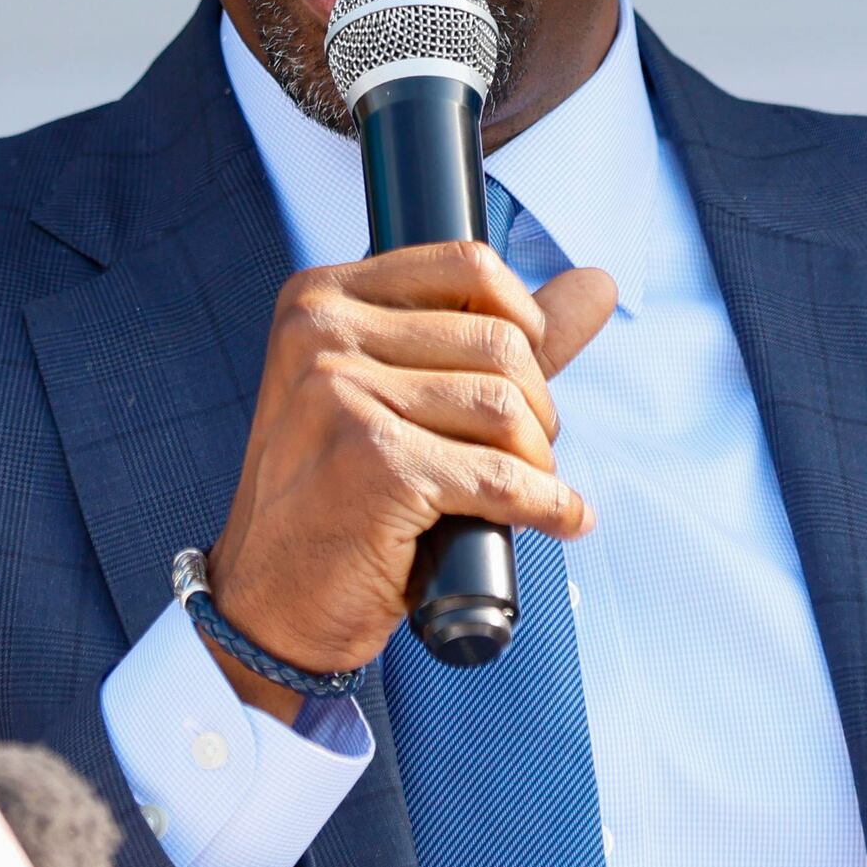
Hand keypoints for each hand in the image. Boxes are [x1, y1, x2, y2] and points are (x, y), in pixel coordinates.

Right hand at [200, 240, 615, 714]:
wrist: (270, 600)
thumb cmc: (335, 495)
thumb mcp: (395, 391)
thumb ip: (490, 332)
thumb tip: (596, 284)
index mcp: (320, 298)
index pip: (468, 265)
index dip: (524, 323)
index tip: (527, 376)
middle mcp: (321, 335)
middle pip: (498, 342)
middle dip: (536, 408)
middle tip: (523, 455)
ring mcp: (341, 396)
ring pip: (505, 407)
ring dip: (538, 461)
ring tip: (526, 489)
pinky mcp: (374, 463)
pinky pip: (501, 477)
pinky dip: (546, 505)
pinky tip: (559, 519)